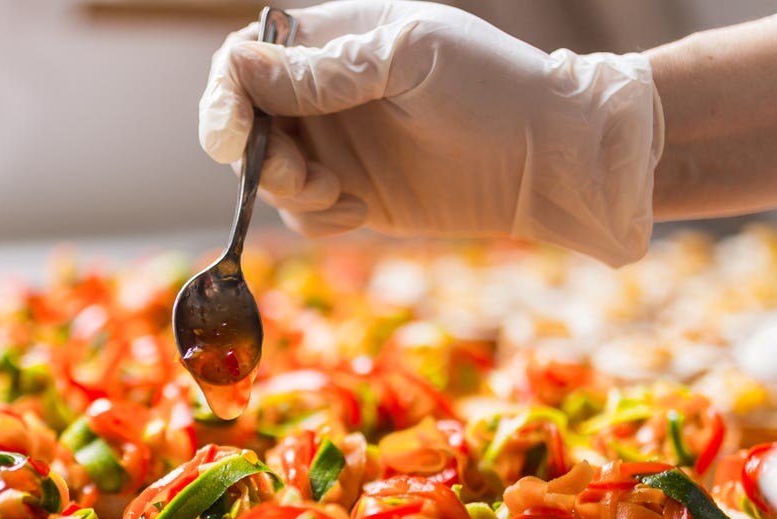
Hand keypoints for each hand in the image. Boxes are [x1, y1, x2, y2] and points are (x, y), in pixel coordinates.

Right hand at [198, 0, 662, 265]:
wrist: (551, 157)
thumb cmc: (491, 86)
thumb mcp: (407, 60)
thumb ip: (326, 70)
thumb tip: (241, 67)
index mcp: (329, 42)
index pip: (244, 62)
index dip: (225, 99)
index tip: (230, 140)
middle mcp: (322, 94)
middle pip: (243, 124)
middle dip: (257, 157)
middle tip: (302, 177)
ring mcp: (335, 146)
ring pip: (265, 175)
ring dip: (287, 191)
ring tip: (339, 196)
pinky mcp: (351, 195)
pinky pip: (301, 213)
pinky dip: (315, 218)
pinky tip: (360, 211)